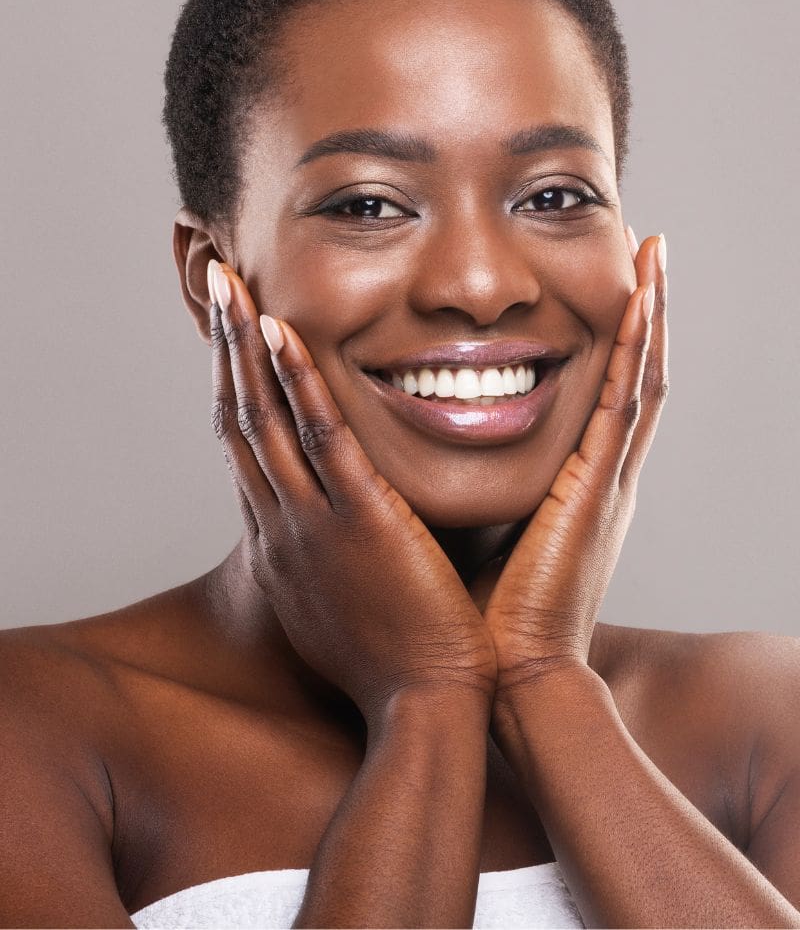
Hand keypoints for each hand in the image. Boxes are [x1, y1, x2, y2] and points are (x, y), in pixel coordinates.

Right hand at [208, 262, 496, 726]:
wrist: (426, 704)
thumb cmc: (394, 656)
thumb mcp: (342, 600)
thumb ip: (332, 551)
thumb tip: (338, 524)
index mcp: (283, 539)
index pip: (247, 448)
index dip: (232, 388)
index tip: (230, 341)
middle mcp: (282, 523)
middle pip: (239, 421)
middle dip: (224, 352)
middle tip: (214, 291)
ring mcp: (313, 520)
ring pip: (265, 419)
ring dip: (244, 349)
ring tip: (230, 289)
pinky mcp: (358, 520)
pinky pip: (321, 438)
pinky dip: (298, 383)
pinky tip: (283, 333)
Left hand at [483, 231, 667, 696]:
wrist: (511, 680)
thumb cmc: (487, 619)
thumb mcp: (484, 537)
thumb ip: (475, 492)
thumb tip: (426, 457)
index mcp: (579, 488)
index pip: (602, 395)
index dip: (612, 340)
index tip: (609, 286)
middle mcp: (604, 476)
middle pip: (632, 373)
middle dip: (643, 310)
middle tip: (646, 247)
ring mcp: (608, 480)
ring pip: (638, 375)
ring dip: (650, 311)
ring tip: (654, 249)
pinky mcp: (597, 489)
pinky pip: (621, 401)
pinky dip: (635, 347)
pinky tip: (638, 296)